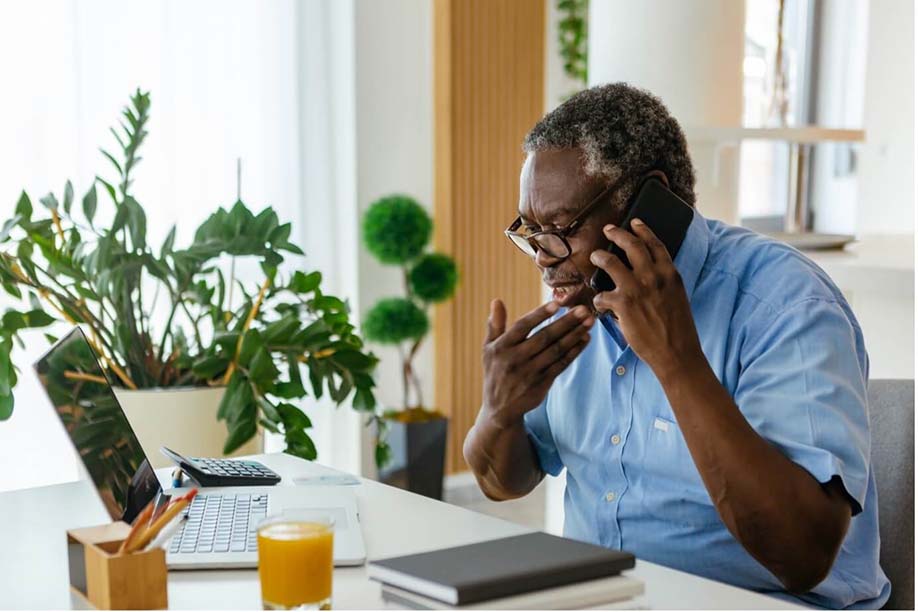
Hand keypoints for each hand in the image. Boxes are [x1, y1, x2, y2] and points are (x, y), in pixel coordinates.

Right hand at [482, 299, 593, 428]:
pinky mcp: (542, 384)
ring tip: (589, 321)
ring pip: (556, 350)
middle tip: (584, 309)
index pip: (522, 327)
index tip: (556, 303)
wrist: (499, 409)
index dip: (539, 315)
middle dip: (566, 322)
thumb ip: (495, 325)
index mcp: (501, 347)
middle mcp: (515, 360)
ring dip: (575, 335)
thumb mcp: (488, 349)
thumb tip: (496, 301)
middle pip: (544, 337)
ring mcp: (530, 373)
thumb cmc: (495, 371)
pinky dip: (574, 351)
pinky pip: (561, 364)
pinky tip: (585, 339)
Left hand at [590, 219, 703, 377]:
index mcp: (670, 273)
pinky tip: (599, 303)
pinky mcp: (623, 304)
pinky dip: (598, 298)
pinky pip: (601, 294)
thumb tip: (644, 273)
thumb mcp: (676, 296)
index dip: (643, 230)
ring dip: (599, 257)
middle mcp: (654, 276)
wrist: (677, 352)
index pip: (655, 244)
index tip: (634, 222)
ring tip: (595, 257)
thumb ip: (662, 281)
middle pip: (631, 245)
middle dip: (617, 233)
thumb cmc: (678, 329)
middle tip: (608, 229)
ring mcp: (637, 288)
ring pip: (610, 262)